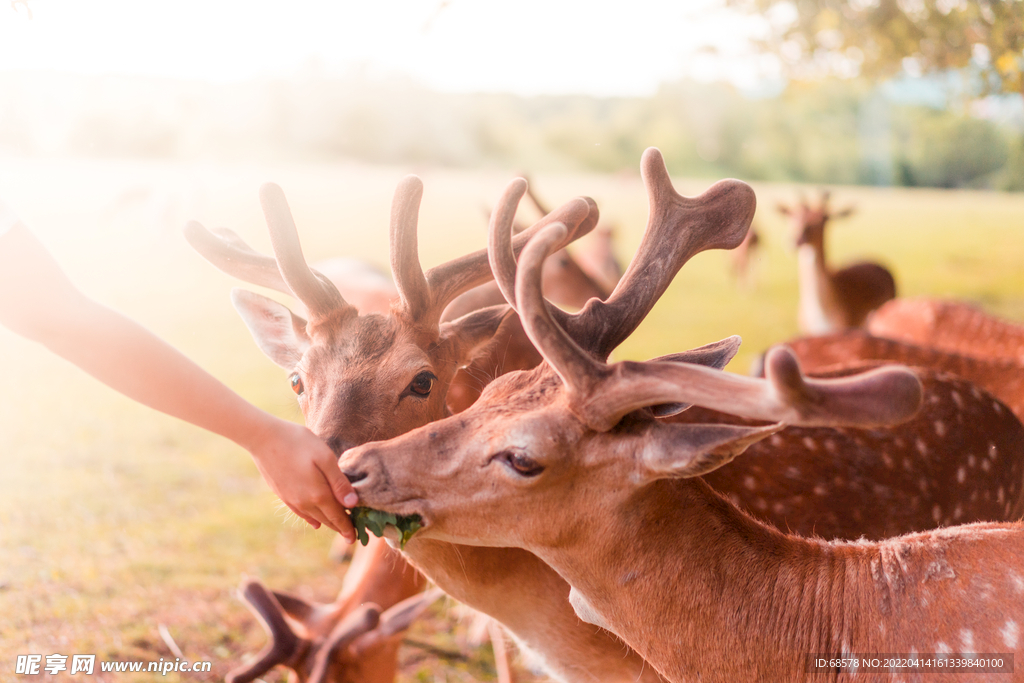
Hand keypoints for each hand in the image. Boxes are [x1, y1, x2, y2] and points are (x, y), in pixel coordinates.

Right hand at [246, 417, 357, 541]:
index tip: (355, 538)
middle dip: (339, 527)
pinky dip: (310, 519)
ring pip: (313, 517)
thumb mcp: (325, 457)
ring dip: (326, 523)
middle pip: (326, 519)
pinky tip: (314, 522)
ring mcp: (291, 499)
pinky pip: (299, 512)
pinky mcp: (281, 494)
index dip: (348, 528)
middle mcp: (304, 502)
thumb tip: (352, 504)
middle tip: (351, 535)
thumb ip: (339, 482)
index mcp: (318, 494)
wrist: (263, 438)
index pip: (337, 517)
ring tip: (337, 527)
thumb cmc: (298, 442)